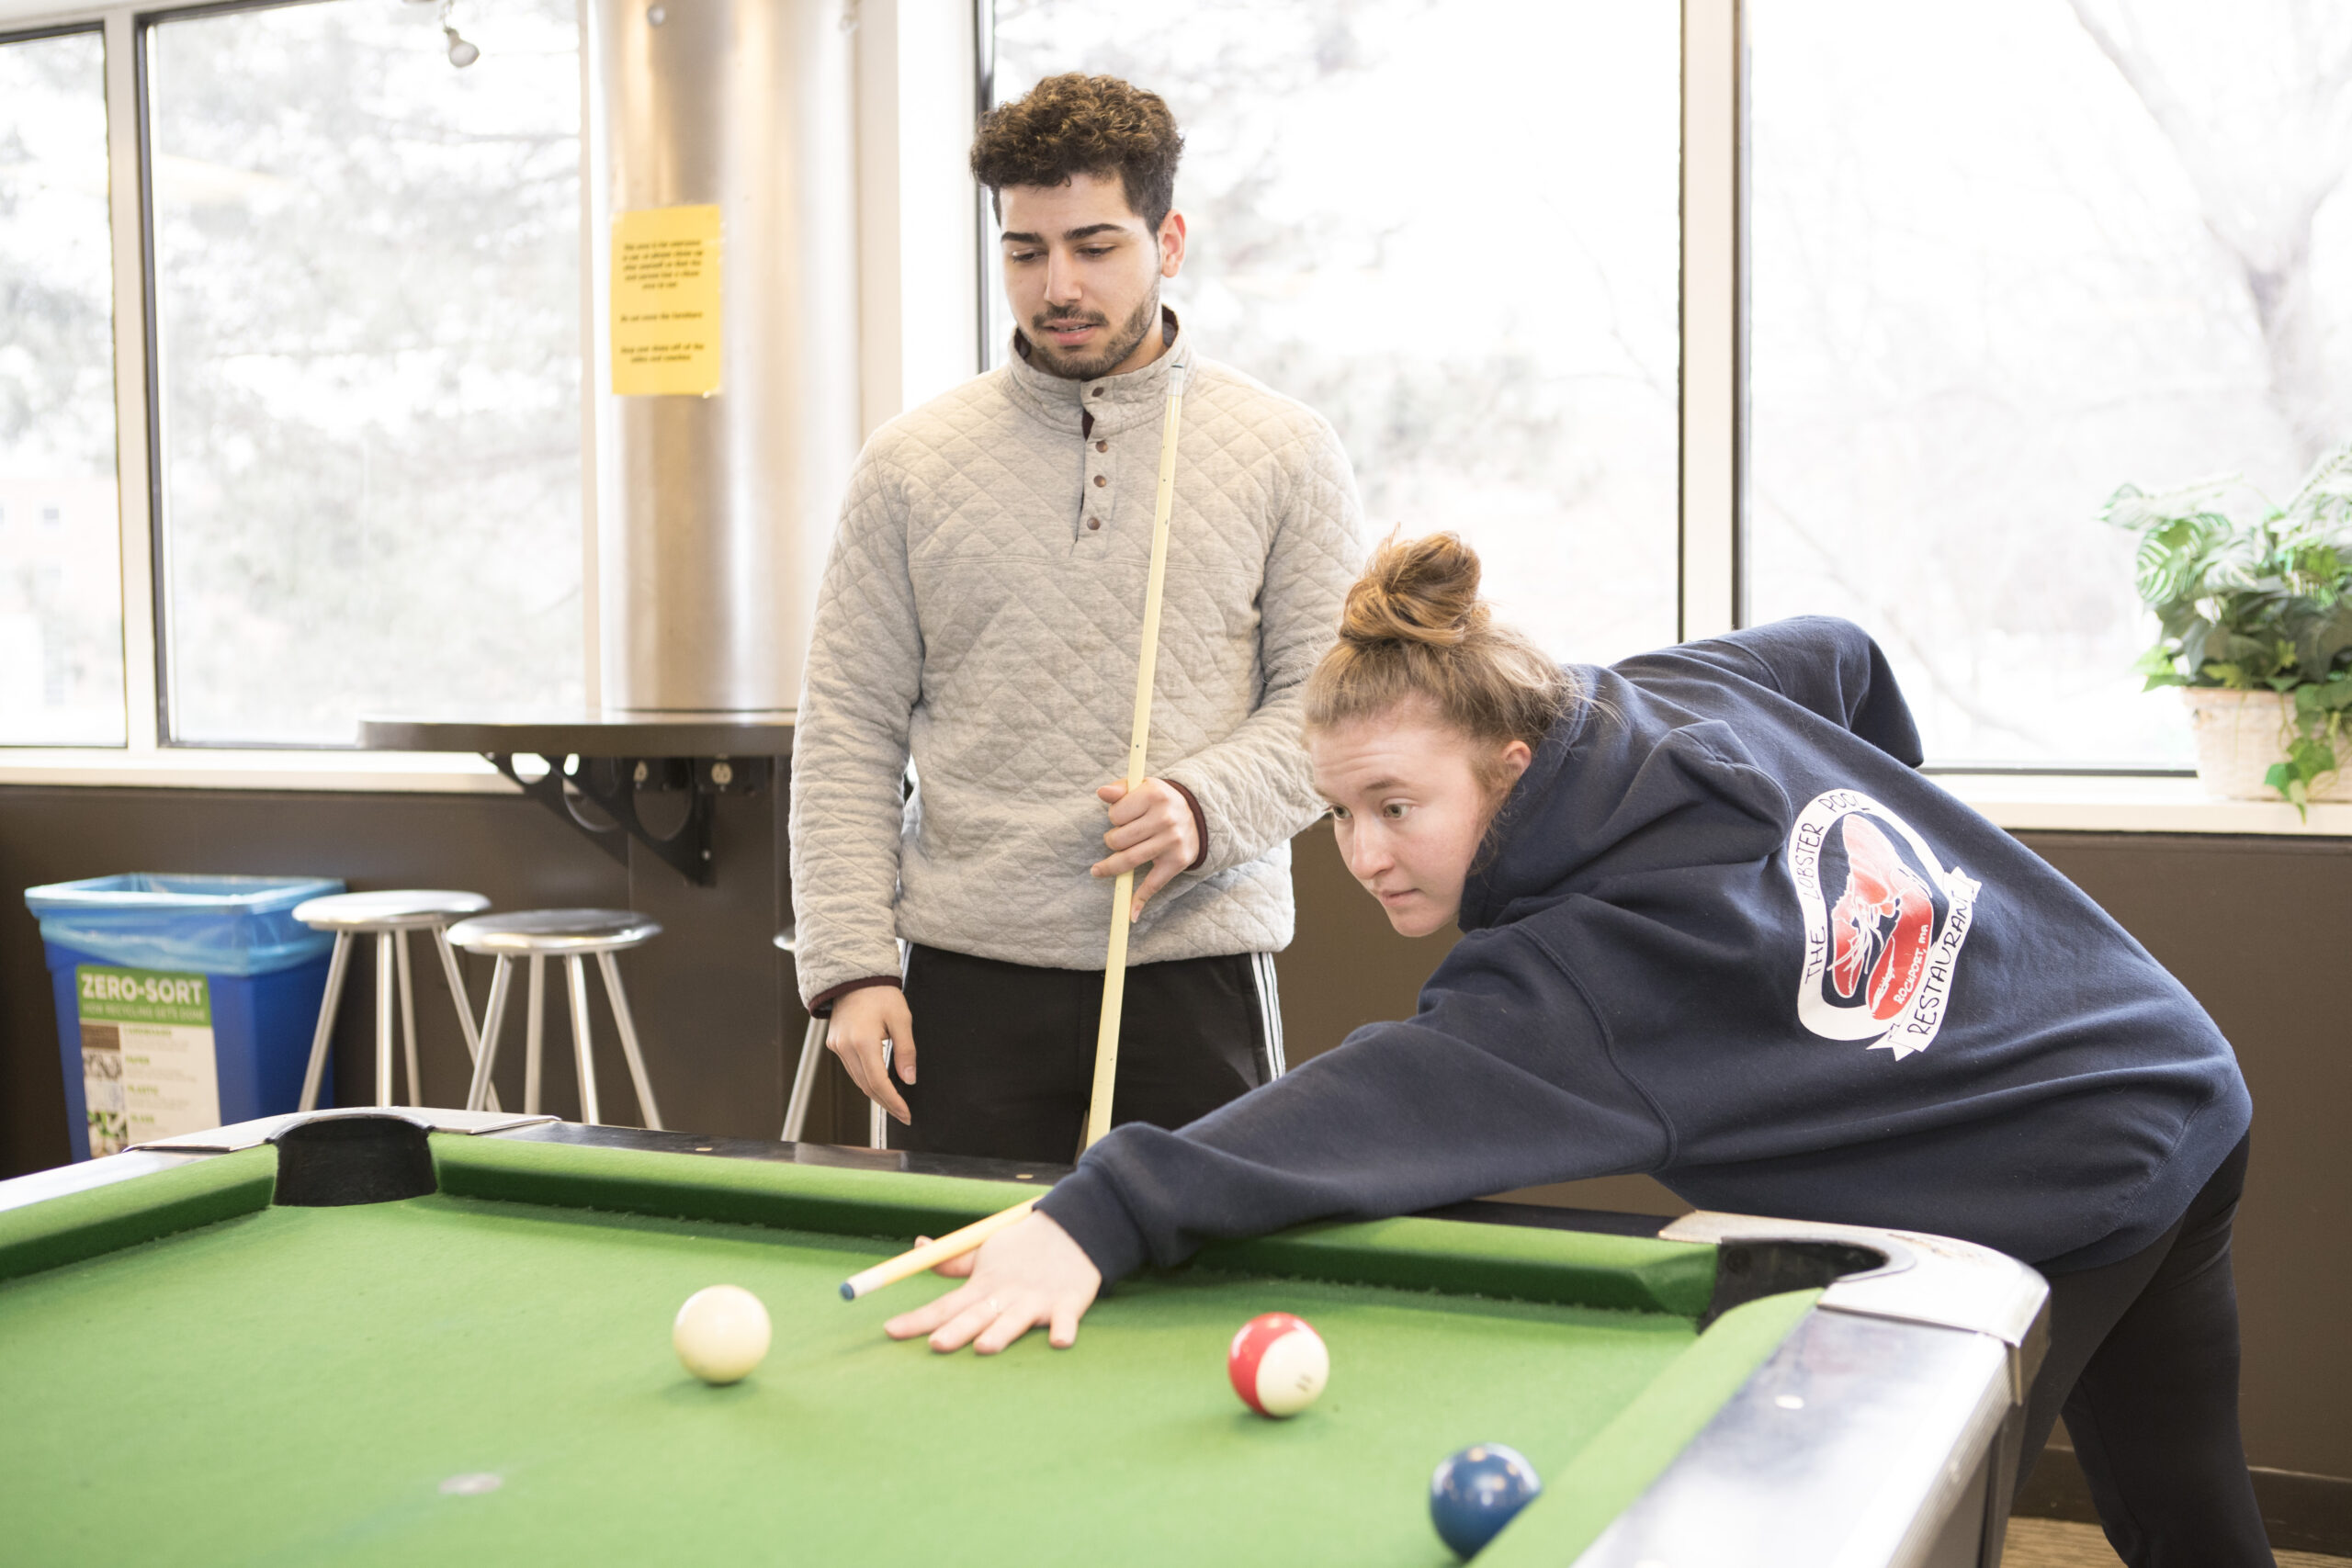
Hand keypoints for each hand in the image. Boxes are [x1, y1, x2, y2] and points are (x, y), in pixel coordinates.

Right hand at [826, 985, 914, 1123]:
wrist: (855, 976)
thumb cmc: (881, 994)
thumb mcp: (902, 1019)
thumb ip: (906, 1051)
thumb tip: (909, 1080)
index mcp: (863, 1041)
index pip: (879, 1082)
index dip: (893, 1101)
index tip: (906, 1114)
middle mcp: (846, 1047)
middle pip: (866, 1086)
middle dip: (886, 1103)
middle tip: (903, 1114)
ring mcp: (837, 1046)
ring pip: (857, 1080)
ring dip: (875, 1093)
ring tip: (894, 1103)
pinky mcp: (834, 1044)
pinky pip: (851, 1069)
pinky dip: (865, 1080)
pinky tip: (878, 1084)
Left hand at [883, 1212, 1102, 1353]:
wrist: (1074, 1228)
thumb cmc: (1024, 1247)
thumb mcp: (985, 1252)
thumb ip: (952, 1261)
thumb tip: (918, 1247)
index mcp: (984, 1284)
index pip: (944, 1305)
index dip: (917, 1319)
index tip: (890, 1330)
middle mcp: (1006, 1293)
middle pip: (975, 1315)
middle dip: (956, 1330)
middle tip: (936, 1344)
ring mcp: (1037, 1298)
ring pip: (1015, 1318)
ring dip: (1001, 1331)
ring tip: (985, 1347)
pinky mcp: (1068, 1301)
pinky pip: (1065, 1317)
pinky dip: (1063, 1327)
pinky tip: (1058, 1339)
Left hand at [1092, 778, 1199, 918]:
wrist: (1199, 816)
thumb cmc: (1161, 802)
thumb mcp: (1143, 787)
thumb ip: (1120, 789)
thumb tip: (1101, 792)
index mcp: (1154, 795)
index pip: (1115, 814)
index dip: (1113, 817)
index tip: (1121, 818)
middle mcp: (1165, 818)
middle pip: (1117, 839)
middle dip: (1112, 840)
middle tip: (1119, 838)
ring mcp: (1172, 841)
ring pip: (1128, 860)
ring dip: (1111, 866)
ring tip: (1100, 869)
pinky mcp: (1177, 861)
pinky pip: (1153, 884)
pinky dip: (1140, 900)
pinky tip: (1131, 914)